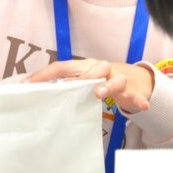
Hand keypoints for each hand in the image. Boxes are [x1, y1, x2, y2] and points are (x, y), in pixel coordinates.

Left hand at [28, 59, 152, 112]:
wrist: (135, 79)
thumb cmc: (102, 80)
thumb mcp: (84, 79)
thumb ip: (66, 84)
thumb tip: (38, 91)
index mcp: (86, 66)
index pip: (63, 67)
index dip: (46, 74)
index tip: (30, 83)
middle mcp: (101, 69)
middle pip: (91, 69)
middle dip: (78, 77)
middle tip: (65, 86)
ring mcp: (118, 78)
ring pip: (114, 79)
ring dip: (106, 86)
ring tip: (98, 93)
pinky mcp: (132, 90)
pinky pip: (135, 95)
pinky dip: (138, 100)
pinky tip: (142, 106)